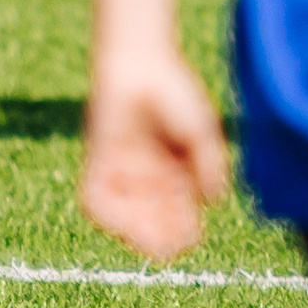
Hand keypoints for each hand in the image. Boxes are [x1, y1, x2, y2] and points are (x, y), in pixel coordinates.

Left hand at [80, 46, 230, 260]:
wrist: (139, 63)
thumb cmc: (175, 93)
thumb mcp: (201, 134)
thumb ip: (209, 166)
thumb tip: (212, 201)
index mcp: (176, 175)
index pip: (179, 219)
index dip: (183, 235)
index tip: (190, 237)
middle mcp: (148, 177)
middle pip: (152, 223)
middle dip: (160, 239)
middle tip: (167, 244)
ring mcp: (122, 169)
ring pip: (125, 217)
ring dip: (135, 233)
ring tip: (147, 237)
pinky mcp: (99, 159)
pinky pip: (95, 197)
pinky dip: (108, 215)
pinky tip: (122, 221)